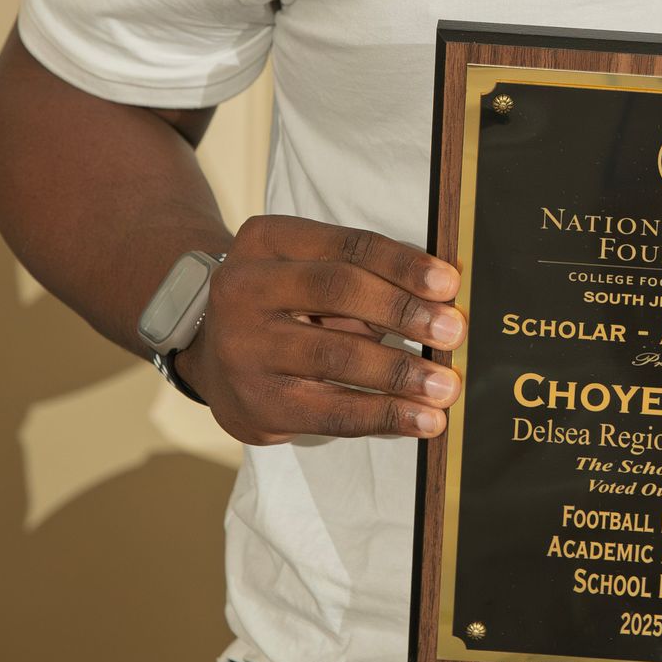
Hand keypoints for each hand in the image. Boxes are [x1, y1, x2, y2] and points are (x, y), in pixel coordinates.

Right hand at [182, 216, 464, 446]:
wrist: (208, 352)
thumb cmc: (283, 305)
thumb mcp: (307, 270)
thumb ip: (364, 277)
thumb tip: (443, 301)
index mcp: (266, 241)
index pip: (347, 244)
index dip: (402, 264)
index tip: (449, 283)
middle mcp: (243, 288)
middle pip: (338, 291)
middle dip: (404, 311)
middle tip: (453, 331)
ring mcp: (243, 348)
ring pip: (336, 356)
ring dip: (401, 372)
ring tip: (445, 386)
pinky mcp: (254, 403)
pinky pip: (330, 412)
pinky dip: (383, 415)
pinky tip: (420, 420)